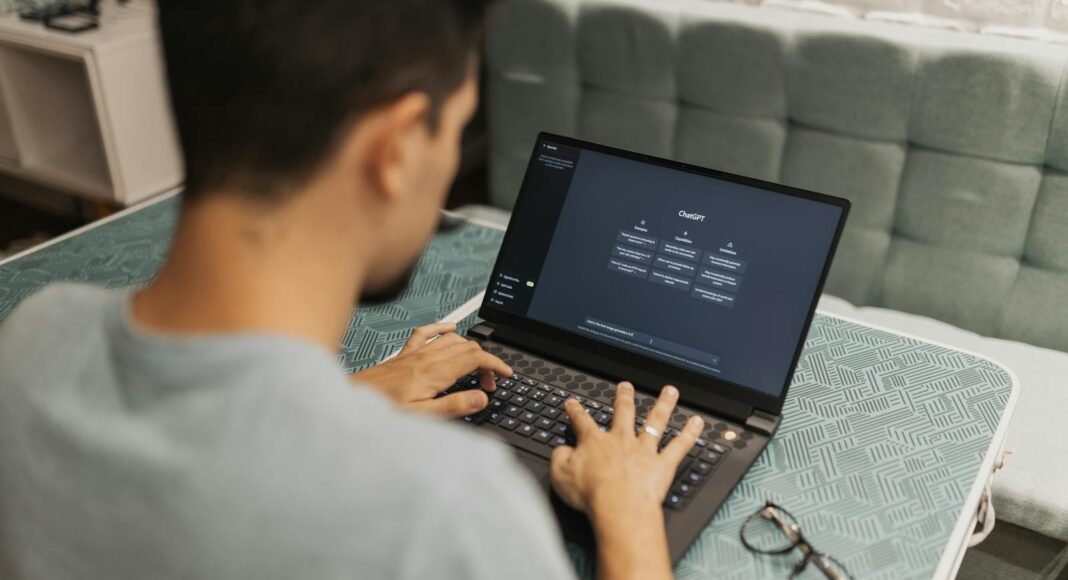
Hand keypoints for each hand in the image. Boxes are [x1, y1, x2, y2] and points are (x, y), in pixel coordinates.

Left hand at [352, 322, 512, 417]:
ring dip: (470, 349)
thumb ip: (454, 406)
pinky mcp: (405, 354)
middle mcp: (427, 358)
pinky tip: (450, 328)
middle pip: (468, 348)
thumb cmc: (383, 410)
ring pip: (452, 340)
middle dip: (486, 362)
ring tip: (476, 367)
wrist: (352, 400)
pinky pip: (427, 332)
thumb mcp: (423, 416)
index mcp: (435, 373)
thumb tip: (481, 398)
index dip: (495, 364)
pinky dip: (442, 328)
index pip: (475, 358)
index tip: (506, 374)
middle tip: (489, 383)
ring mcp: (416, 353)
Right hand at [550, 382, 703, 515]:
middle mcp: (621, 440)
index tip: (573, 403)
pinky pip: (680, 446)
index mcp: (594, 442)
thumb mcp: (560, 475)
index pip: (583, 421)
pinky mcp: (662, 465)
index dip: (576, 410)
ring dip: (663, 404)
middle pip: (624, 413)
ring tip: (670, 391)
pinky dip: (690, 433)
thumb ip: (560, 458)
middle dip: (624, 397)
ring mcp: (644, 450)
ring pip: (655, 421)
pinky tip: (698, 422)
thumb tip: (562, 450)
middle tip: (625, 386)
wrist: (618, 507)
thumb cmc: (591, 494)